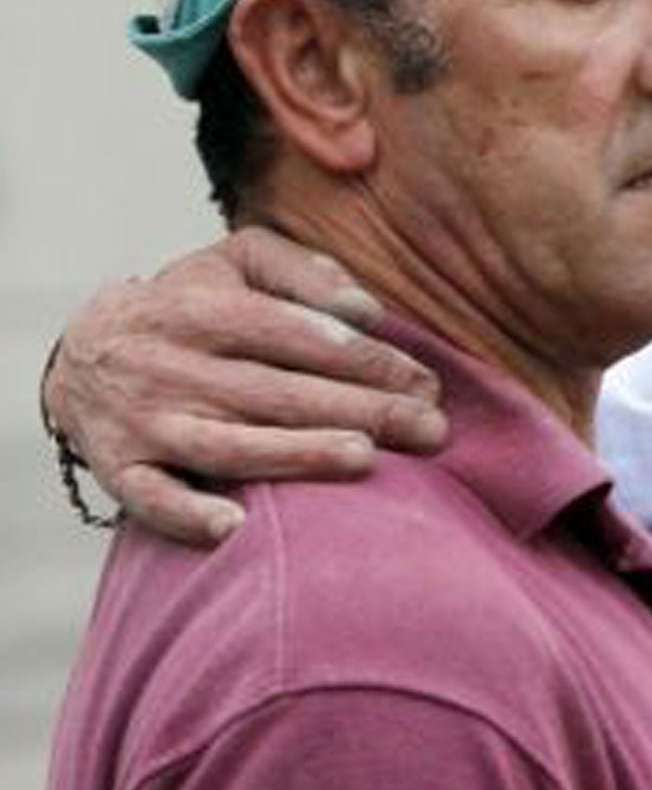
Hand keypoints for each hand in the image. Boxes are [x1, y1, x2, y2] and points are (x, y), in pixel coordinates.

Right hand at [43, 227, 447, 546]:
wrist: (82, 350)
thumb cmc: (190, 305)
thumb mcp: (235, 261)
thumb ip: (301, 271)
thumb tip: (365, 310)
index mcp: (199, 310)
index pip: (290, 333)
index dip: (362, 358)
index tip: (425, 382)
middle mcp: (168, 366)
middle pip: (273, 392)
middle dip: (360, 411)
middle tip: (430, 429)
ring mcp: (142, 421)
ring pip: (224, 446)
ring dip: (294, 455)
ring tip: (364, 459)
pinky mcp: (119, 468)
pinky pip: (149, 498)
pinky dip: (186, 514)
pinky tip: (235, 528)